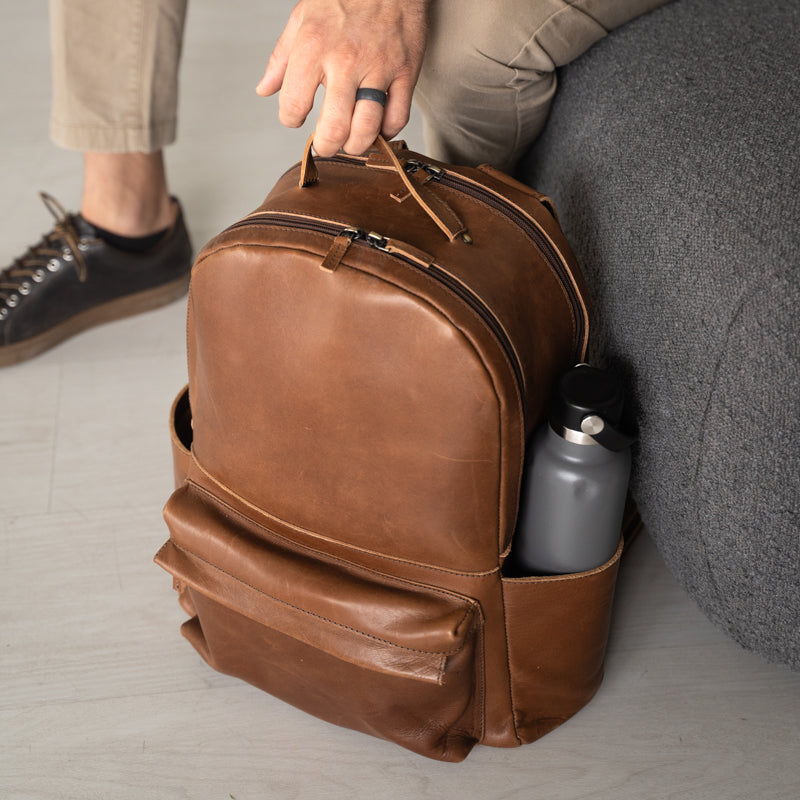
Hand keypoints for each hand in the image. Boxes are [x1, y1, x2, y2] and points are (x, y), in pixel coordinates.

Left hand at [256, 0, 428, 155]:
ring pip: (368, 128)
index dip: (291, 120)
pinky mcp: (405, 72)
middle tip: (326, 144)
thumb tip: (265, 90)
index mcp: (313, 47)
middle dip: (326, 146)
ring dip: (356, 146)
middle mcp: (346, 60)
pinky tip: (376, 127)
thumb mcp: (302, 19)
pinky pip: (397, 118)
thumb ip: (281, 59)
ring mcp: (379, 68)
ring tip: (350, 143)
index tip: (296, 119)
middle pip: (335, 127)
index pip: (294, 105)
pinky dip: (386, 132)